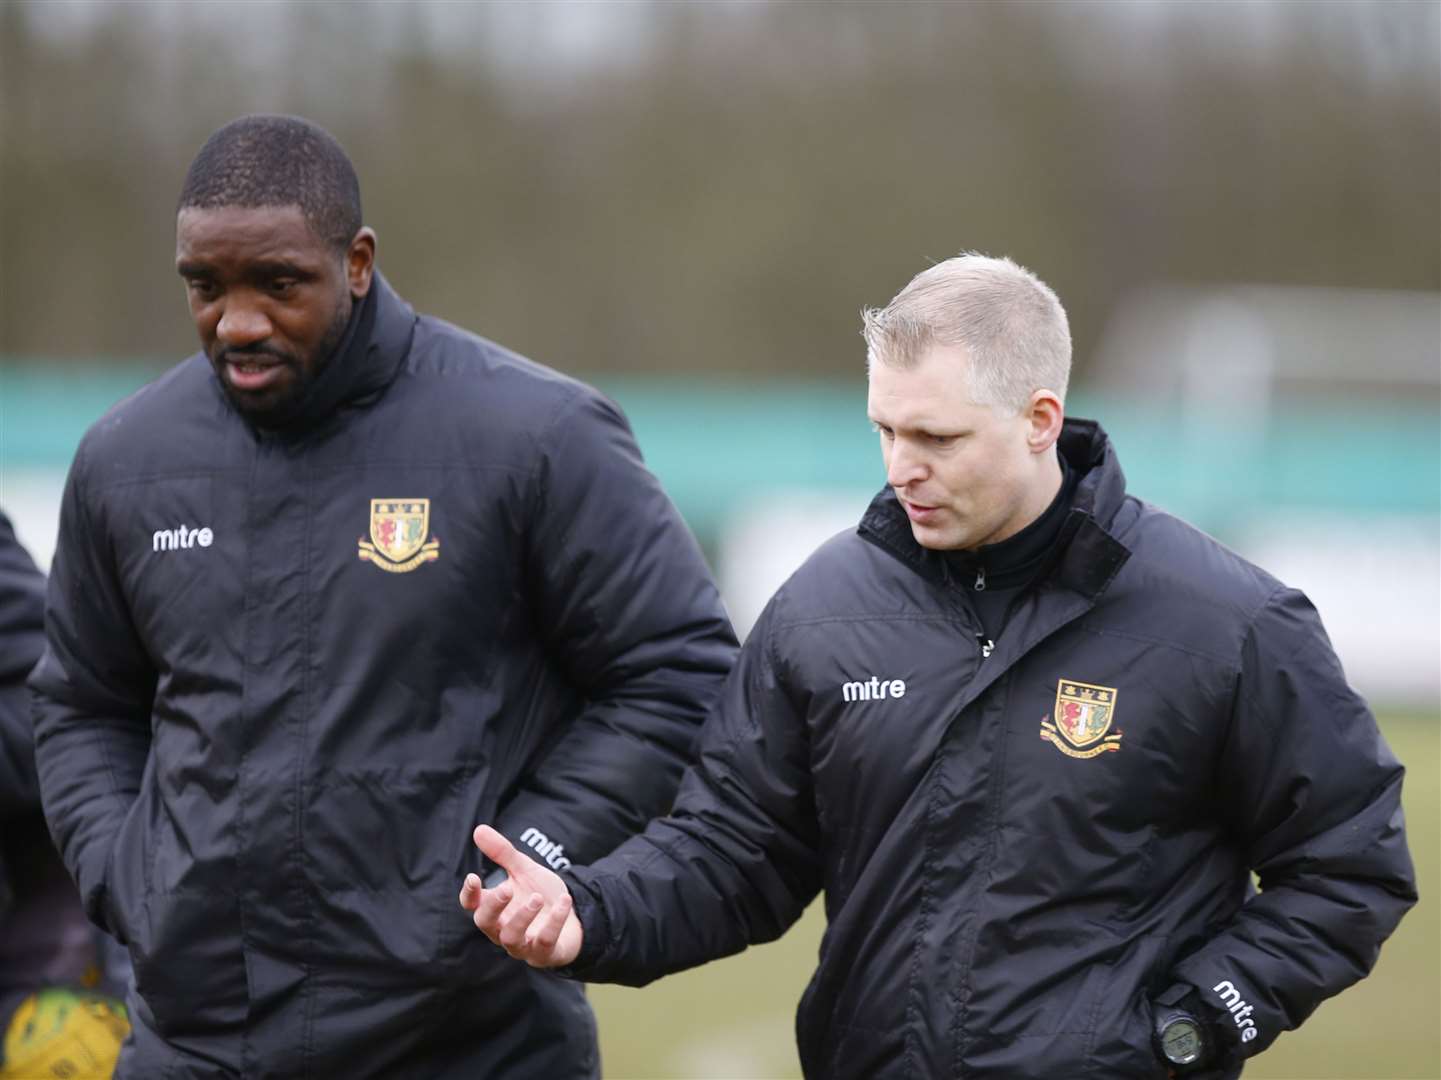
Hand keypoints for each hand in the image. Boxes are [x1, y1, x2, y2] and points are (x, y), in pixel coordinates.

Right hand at [458, 824, 582, 967]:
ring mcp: (523, 944)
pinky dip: (554, 922)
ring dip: (522, 917)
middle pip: (486, 923)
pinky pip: (545, 943)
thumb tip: (478, 829)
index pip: (473, 905)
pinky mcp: (545, 954)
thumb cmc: (541, 892)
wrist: (574, 914)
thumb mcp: (524, 869)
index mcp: (495, 908)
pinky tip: (563, 902)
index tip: (473, 877)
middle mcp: (503, 928)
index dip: (469, 894)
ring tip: (536, 898)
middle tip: (506, 888)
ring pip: (512, 938)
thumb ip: (502, 853)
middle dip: (493, 906)